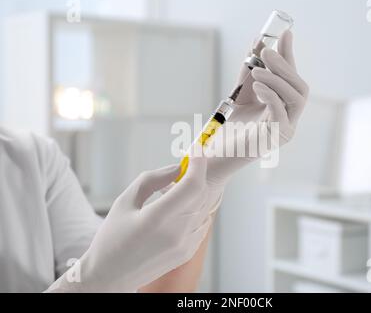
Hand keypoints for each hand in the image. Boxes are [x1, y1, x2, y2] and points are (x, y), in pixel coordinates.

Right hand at [47, 150, 213, 292]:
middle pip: (202, 194)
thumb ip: (152, 180)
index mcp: (157, 219)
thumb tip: (177, 168)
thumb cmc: (112, 237)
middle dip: (197, 175)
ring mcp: (185, 245)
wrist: (109, 276)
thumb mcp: (125, 202)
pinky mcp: (188, 253)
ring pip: (204, 207)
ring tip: (176, 189)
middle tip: (186, 166)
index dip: (198, 164)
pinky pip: (202, 222)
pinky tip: (178, 208)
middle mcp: (176, 233)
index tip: (196, 151)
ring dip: (196, 192)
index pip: (192, 185)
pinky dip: (195, 209)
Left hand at [206, 30, 308, 187]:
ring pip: (296, 99)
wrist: (214, 156)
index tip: (284, 33)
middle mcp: (288, 119)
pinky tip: (258, 85)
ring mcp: (284, 130)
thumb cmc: (228, 128)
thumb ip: (250, 70)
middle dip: (285, 66)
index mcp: (282, 108)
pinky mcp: (275, 140)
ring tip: (259, 70)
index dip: (290, 56)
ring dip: (279, 79)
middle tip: (266, 52)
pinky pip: (281, 114)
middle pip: (300, 88)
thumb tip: (258, 41)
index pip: (292, 78)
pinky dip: (272, 96)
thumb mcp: (241, 92)